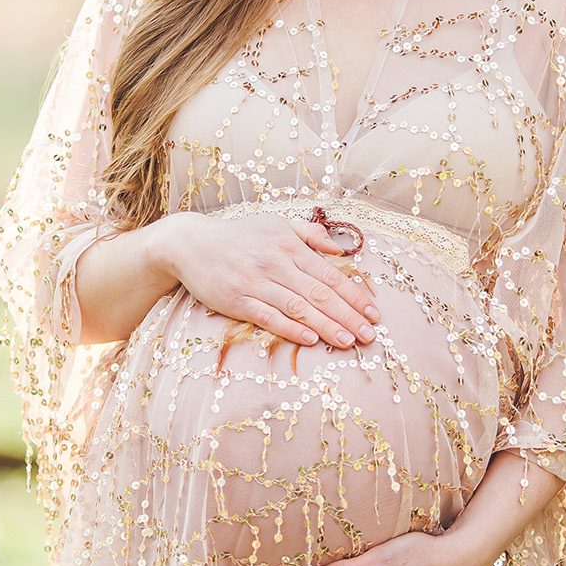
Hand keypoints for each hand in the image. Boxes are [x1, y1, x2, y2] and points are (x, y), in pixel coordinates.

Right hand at [154, 210, 380, 349]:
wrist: (191, 244)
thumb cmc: (239, 236)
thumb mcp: (276, 223)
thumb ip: (310, 234)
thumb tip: (341, 250)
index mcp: (288, 245)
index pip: (329, 275)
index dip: (355, 295)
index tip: (374, 313)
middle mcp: (275, 263)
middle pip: (319, 294)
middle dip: (348, 316)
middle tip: (370, 335)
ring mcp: (256, 283)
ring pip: (299, 307)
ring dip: (327, 326)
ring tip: (349, 342)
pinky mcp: (238, 301)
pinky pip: (269, 317)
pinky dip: (292, 328)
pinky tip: (311, 339)